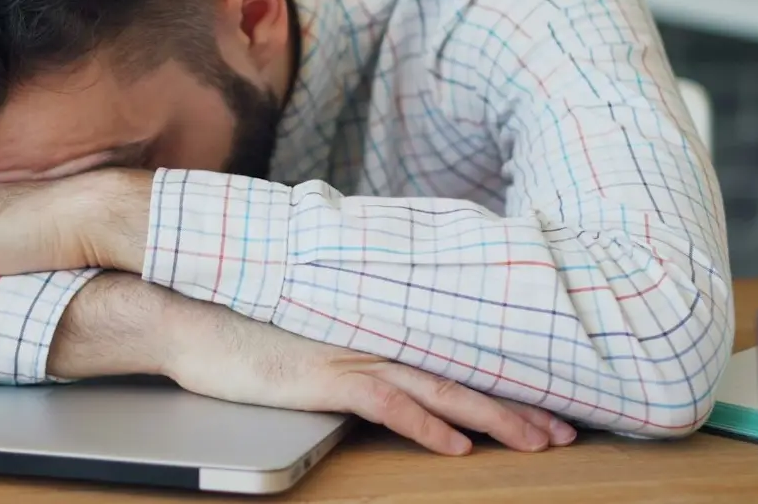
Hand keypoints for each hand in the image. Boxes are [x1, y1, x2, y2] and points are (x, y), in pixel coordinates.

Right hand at [50, 274, 576, 455]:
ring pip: (440, 387)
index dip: (501, 380)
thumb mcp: (304, 332)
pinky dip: (426, 424)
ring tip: (539, 440)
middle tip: (566, 430)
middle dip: (519, 405)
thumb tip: (376, 359)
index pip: (449, 356)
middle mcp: (372, 337)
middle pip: (460, 373)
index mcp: (371, 327)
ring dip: (494, 416)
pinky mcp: (324, 377)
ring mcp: (350, 355)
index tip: (544, 400)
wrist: (190, 313)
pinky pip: (387, 403)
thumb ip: (345, 340)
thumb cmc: (240, 324)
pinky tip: (458, 445)